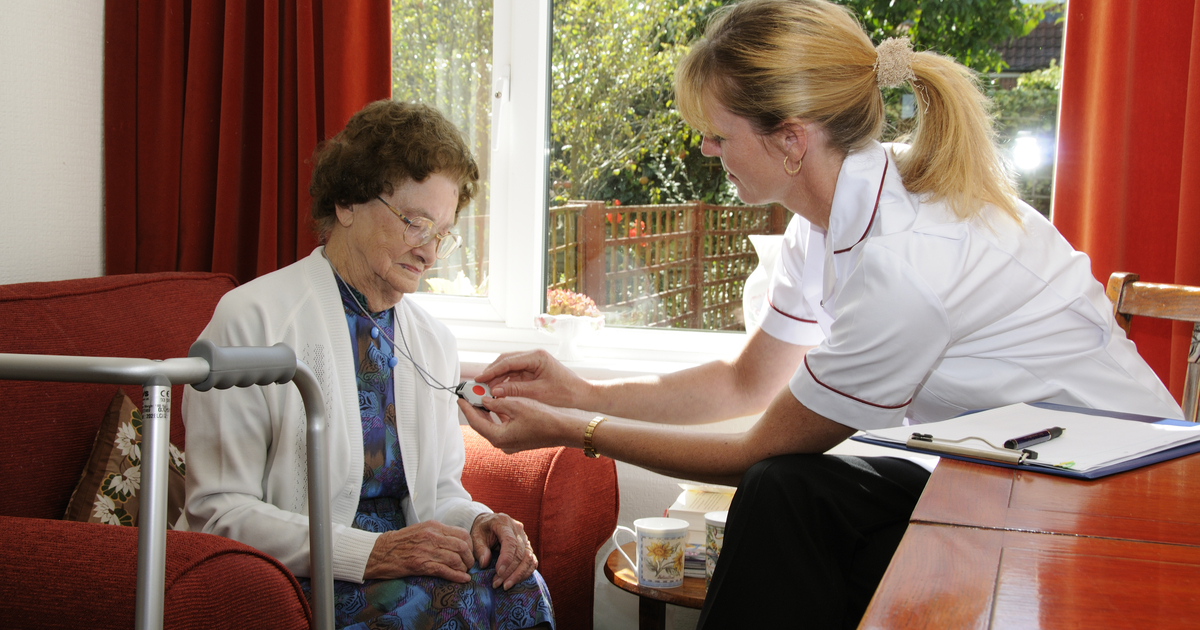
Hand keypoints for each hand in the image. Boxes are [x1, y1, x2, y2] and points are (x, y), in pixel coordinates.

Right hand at [363, 520, 473, 581]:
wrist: (377, 552)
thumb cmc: (398, 543)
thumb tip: (454, 542)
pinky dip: (456, 576)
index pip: (461, 534)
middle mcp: (432, 536)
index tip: (469, 554)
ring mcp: (426, 550)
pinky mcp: (420, 564)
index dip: (470, 546)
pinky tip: (462, 580)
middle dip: (469, 558)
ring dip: (464, 568)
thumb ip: (437, 534)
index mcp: (433, 526)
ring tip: (464, 573)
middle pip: (462, 546)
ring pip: (455, 558)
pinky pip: (444, 570)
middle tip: (468, 565)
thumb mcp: (420, 530)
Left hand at [458, 396, 584, 454]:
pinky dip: (497, 416)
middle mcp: (502, 444)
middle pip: (482, 425)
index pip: (476, 422)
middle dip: (475, 409)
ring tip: (480, 396)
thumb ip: (498, 403)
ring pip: (491, 426)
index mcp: (499, 438)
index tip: (460, 398)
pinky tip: (496, 404)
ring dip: (486, 412)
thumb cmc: (543, 419)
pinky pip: (501, 428)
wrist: (563, 431)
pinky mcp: (516, 441)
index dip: (467, 409)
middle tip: (469, 395)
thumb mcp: (517, 406)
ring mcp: (509, 444)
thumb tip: (484, 400)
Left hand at [470, 512, 537, 589]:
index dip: (506, 559)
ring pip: (528, 558)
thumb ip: (479, 549)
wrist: (489, 523)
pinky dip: (525, 573)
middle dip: (509, 571)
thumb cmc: (481, 530)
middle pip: (520, 552)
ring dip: (518, 574)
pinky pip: (532, 561)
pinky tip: (514, 581)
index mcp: (504, 523)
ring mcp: (525, 538)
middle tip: (496, 583)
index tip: (498, 573)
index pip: (510, 542)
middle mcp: (518, 529)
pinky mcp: (528, 547)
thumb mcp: (475, 536)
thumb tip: (485, 564)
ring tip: (505, 586)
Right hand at [474, 349, 590, 407]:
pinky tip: (497, 391)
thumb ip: (515, 390)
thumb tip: (494, 391)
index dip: (492, 371)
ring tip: (486, 390)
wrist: (581, 395)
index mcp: (536, 357)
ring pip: (509, 368)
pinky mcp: (533, 371)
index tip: (479, 379)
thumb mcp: (538, 393)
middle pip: (506, 361)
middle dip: (492, 373)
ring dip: (497, 379)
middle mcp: (533, 356)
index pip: (508, 361)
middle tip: (479, 385)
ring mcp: (533, 363)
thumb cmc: (565, 393)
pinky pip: (514, 375)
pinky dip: (505, 383)